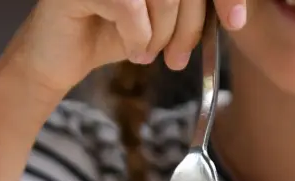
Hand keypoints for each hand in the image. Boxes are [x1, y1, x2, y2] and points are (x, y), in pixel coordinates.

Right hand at [4, 0, 247, 98]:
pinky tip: (130, 50)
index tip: (236, 21)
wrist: (57, 61)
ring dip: (162, 34)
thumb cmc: (111, 34)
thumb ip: (191, 2)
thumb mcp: (162, 17)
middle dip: (190, 24)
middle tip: (177, 57)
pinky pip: (131, 8)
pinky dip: (137, 38)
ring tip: (147, 52)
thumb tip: (234, 7)